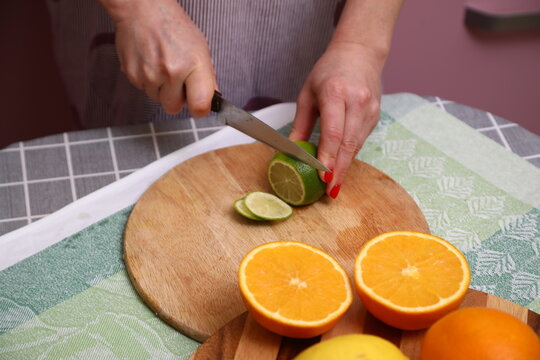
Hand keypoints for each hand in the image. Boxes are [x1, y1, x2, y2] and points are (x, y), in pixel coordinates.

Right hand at [106, 0, 215, 116]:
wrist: (143, 10)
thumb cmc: (173, 26)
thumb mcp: (200, 49)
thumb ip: (207, 77)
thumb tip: (212, 99)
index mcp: (193, 65)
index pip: (200, 106)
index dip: (200, 109)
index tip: (199, 105)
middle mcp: (171, 72)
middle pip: (174, 108)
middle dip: (177, 98)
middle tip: (177, 80)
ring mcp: (150, 75)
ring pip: (158, 100)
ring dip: (161, 89)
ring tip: (163, 66)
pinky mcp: (133, 75)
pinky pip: (144, 90)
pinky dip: (148, 81)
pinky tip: (151, 63)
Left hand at [290, 41, 383, 197]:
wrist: (360, 53)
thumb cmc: (329, 71)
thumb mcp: (308, 93)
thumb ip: (301, 124)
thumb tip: (290, 151)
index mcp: (336, 93)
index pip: (333, 132)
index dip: (328, 157)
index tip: (323, 177)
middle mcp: (357, 102)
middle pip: (348, 143)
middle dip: (339, 170)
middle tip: (330, 192)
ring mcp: (370, 109)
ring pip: (357, 145)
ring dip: (345, 166)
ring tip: (334, 186)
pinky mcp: (376, 115)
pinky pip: (361, 140)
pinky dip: (350, 155)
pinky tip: (341, 166)